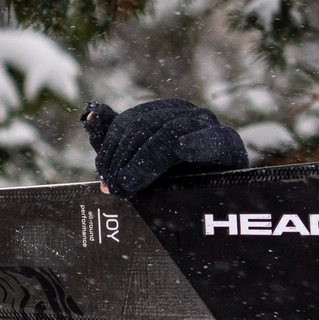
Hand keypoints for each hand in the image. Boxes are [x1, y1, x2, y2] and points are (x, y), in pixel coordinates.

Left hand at [80, 99, 247, 197]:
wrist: (215, 206)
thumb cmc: (175, 182)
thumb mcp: (139, 165)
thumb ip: (114, 142)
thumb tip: (89, 114)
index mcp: (164, 113)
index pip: (130, 121)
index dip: (111, 148)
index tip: (104, 176)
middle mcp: (187, 114)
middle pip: (144, 126)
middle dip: (123, 158)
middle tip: (115, 187)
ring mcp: (209, 126)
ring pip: (169, 133)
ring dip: (144, 161)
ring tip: (131, 185)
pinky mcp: (230, 144)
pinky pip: (211, 139)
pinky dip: (195, 143)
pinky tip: (182, 151)